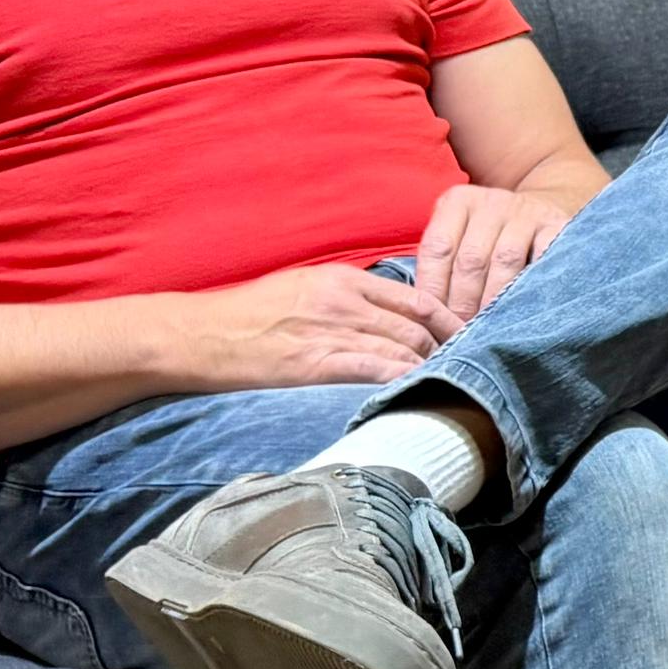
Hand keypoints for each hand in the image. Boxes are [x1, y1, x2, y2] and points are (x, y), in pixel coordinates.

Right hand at [182, 263, 463, 390]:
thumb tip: (384, 313)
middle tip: (469, 367)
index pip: (415, 297)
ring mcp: (331, 331)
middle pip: (417, 325)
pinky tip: (419, 389)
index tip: (465, 337)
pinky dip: (402, 379)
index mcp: (343, 279)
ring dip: (430, 366)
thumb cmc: (247, 315)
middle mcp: (344, 301)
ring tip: (452, 384)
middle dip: (446, 348)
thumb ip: (346, 297)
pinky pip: (374, 369)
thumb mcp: (303, 288)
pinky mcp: (316, 363)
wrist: (198, 335)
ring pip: (402, 347)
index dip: (447, 320)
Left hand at [417, 183, 572, 323]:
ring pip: (505, 261)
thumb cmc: (488, 237)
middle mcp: (491, 200)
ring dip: (494, 300)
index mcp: (457, 202)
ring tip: (487, 330)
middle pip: (470, 258)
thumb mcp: (458, 236)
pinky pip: (543, 259)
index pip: (437, 249)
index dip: (433, 289)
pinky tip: (522, 310)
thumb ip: (439, 264)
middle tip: (460, 335)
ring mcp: (526, 212)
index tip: (432, 321)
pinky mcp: (557, 225)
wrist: (539, 212)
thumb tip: (419, 311)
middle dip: (463, 303)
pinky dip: (531, 286)